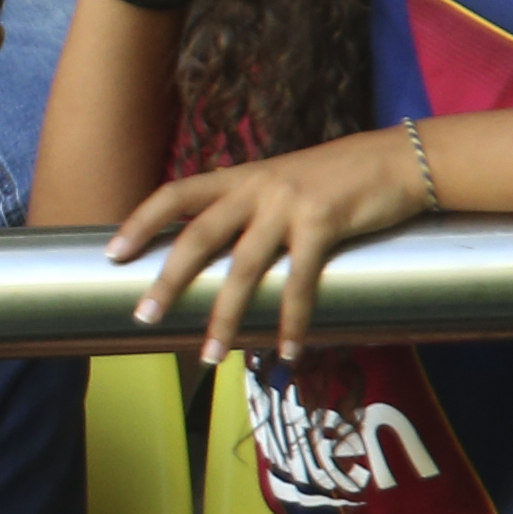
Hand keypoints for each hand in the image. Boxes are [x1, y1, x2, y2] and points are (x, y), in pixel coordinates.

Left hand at [109, 124, 435, 362]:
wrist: (400, 158)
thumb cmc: (338, 178)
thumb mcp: (281, 181)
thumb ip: (248, 208)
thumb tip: (216, 250)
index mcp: (240, 177)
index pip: (175, 194)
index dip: (141, 221)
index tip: (112, 253)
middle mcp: (256, 187)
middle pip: (198, 236)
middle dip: (169, 280)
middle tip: (145, 316)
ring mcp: (288, 204)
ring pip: (245, 268)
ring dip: (226, 316)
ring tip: (211, 355)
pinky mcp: (324, 222)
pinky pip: (301, 282)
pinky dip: (293, 320)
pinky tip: (287, 350)